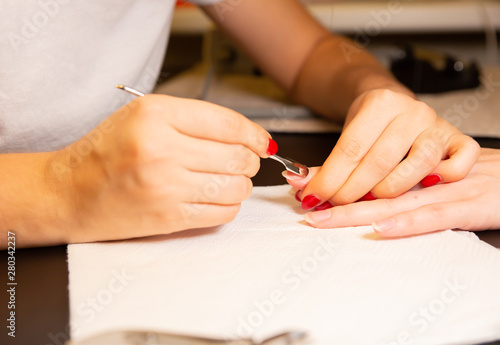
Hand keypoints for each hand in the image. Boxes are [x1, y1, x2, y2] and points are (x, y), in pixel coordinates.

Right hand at [51, 95, 274, 242]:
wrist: (70, 192)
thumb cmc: (107, 151)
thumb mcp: (144, 116)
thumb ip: (195, 120)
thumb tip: (249, 136)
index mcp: (157, 115)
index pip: (228, 123)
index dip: (255, 134)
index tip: (263, 142)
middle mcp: (163, 149)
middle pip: (239, 157)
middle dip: (250, 160)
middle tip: (242, 161)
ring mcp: (167, 186)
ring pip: (236, 187)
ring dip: (240, 184)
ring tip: (225, 180)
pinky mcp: (169, 217)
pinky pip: (223, 213)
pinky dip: (229, 205)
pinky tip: (214, 198)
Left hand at [298, 89, 479, 209]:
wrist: (396, 105)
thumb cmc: (370, 126)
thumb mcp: (347, 137)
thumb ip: (327, 164)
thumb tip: (299, 186)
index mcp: (380, 103)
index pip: (350, 150)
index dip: (329, 179)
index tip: (312, 198)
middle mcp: (412, 112)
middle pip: (378, 162)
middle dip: (350, 192)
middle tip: (331, 207)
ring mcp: (438, 126)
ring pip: (417, 167)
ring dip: (388, 192)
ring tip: (366, 202)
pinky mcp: (459, 140)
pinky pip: (460, 163)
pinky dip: (443, 179)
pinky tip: (421, 188)